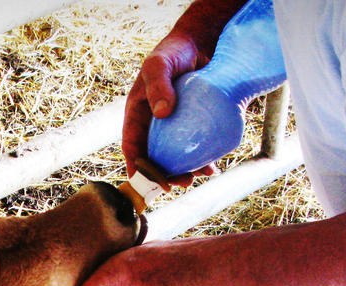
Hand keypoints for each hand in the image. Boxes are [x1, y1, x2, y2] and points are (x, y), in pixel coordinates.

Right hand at [122, 33, 216, 187]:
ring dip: (184, 171)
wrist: (202, 42)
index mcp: (137, 115)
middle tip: (181, 182)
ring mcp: (175, 127)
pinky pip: (195, 147)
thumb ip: (157, 84)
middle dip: (165, 175)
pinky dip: (201, 158)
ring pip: (175, 157)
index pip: (132, 147)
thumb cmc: (173, 51)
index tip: (147, 182)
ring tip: (198, 175)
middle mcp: (154, 125)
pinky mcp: (194, 125)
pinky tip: (212, 166)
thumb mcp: (159, 64)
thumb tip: (161, 113)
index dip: (137, 168)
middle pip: (155, 158)